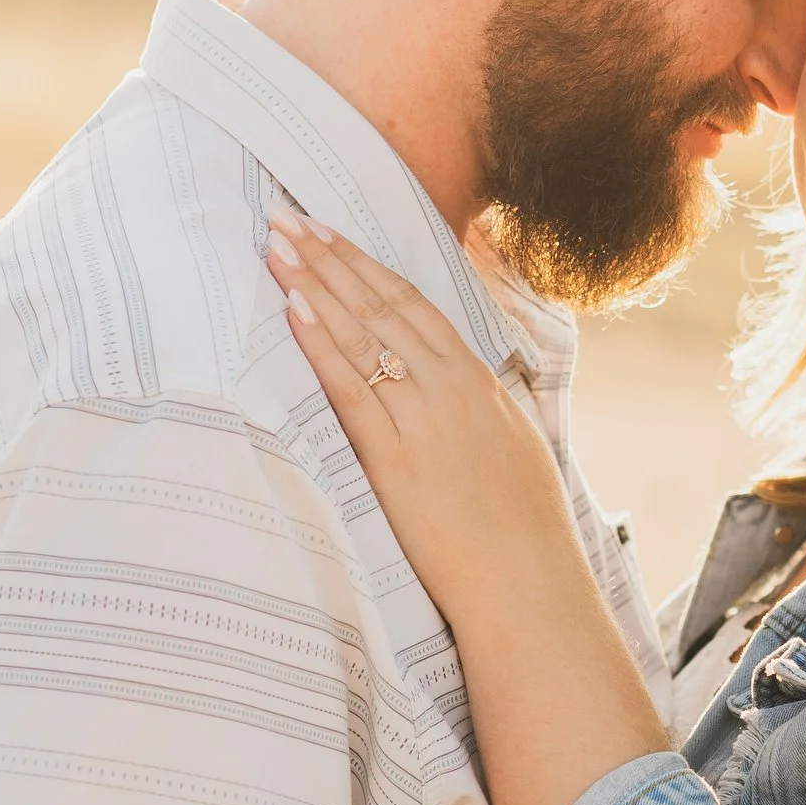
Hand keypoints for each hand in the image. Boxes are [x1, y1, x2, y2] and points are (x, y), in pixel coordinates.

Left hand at [267, 217, 579, 630]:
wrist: (529, 589)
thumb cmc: (525, 536)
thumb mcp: (516, 453)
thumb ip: (485, 412)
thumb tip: (464, 390)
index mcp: (483, 385)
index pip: (417, 306)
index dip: (368, 266)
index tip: (331, 232)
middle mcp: (455, 389)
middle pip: (384, 304)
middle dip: (331, 255)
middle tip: (287, 215)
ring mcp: (426, 420)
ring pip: (365, 333)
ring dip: (316, 283)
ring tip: (277, 243)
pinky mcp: (397, 459)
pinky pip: (353, 388)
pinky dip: (323, 344)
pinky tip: (295, 309)